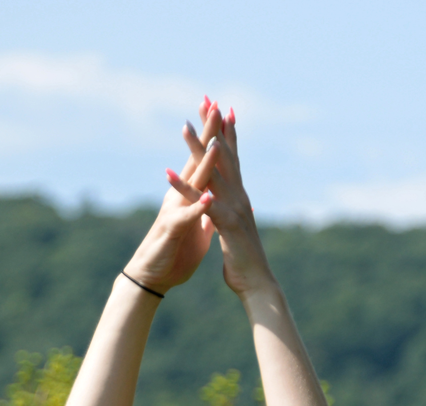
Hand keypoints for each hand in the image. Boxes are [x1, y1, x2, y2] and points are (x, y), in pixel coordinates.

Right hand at [122, 105, 225, 292]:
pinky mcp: (173, 231)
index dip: (213, 137)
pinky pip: (187, 218)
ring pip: (191, 184)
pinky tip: (209, 197)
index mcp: (189, 194)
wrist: (154, 275)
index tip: (224, 111)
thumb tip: (216, 196)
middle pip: (195, 159)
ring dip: (203, 164)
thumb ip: (206, 209)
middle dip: (205, 134)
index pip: (203, 159)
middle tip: (214, 106)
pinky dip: (198, 207)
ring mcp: (175, 211)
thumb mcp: (197, 228)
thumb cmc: (175, 250)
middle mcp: (179, 196)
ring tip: (215, 144)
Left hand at [178, 102, 277, 299]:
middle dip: (215, 127)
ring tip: (183, 126)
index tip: (220, 110)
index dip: (227, 134)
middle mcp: (239, 197)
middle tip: (207, 100)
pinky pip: (201, 201)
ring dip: (197, 148)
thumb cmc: (245, 261)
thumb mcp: (238, 230)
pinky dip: (183, 187)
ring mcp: (233, 208)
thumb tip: (241, 205)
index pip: (232, 159)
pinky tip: (168, 173)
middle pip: (225, 155)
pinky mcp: (225, 223)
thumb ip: (236, 213)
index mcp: (239, 197)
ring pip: (213, 172)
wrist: (257, 284)